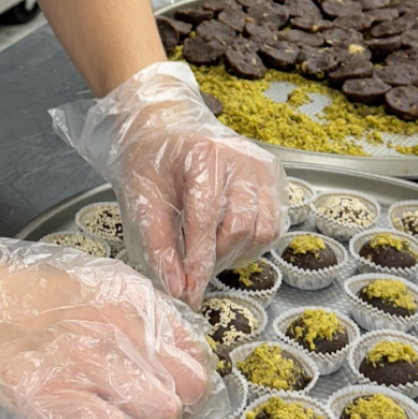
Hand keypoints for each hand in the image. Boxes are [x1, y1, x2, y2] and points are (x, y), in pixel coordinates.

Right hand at [0, 212, 221, 418]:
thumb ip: (136, 309)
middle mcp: (113, 327)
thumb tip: (177, 343)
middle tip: (146, 408)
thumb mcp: (91, 281)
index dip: (189, 376)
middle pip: (183, 388)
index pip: (191, 349)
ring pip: (156, 414)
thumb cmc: (20, 291)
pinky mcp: (51, 399)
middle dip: (171, 406)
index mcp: (126, 296)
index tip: (177, 385)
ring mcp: (83, 363)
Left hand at [51, 62, 287, 308]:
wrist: (167, 125)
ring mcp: (261, 165)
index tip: (189, 293)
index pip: (205, 220)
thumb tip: (176, 286)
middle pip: (240, 227)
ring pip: (263, 229)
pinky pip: (274, 222)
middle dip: (216, 257)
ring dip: (237, 251)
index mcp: (204, 156)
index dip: (198, 262)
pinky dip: (253, 239)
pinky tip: (228, 236)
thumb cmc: (153, 158)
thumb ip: (160, 243)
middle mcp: (240, 157)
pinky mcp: (272, 174)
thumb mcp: (143, 197)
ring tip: (210, 248)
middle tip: (194, 267)